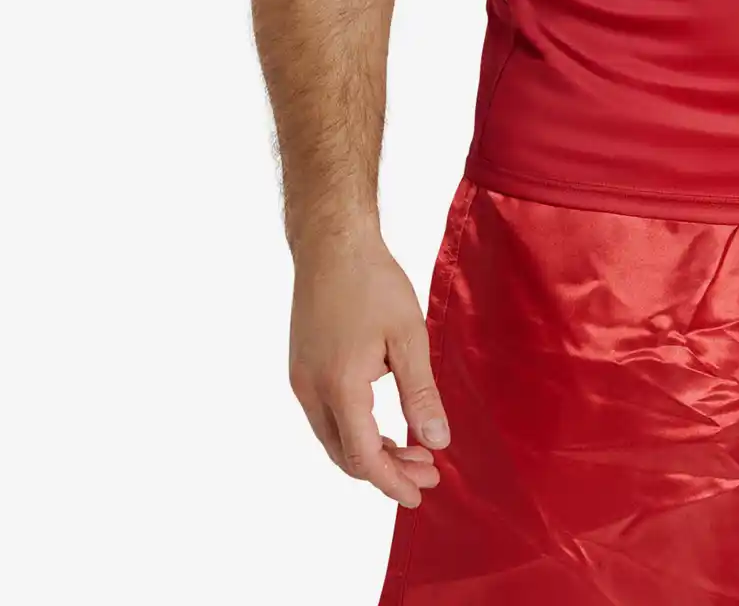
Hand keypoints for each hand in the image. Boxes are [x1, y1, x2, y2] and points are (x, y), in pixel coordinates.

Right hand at [288, 227, 449, 505]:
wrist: (332, 243)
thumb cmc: (373, 283)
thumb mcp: (409, 337)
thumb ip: (421, 393)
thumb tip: (437, 442)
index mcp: (340, 386)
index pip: (363, 457)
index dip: (392, 482)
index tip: (420, 494)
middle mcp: (311, 391)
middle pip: (345, 455)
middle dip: (386, 470)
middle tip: (428, 471)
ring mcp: (301, 380)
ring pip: (333, 439)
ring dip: (370, 452)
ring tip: (412, 450)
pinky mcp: (301, 368)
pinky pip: (326, 417)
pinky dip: (354, 431)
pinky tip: (383, 424)